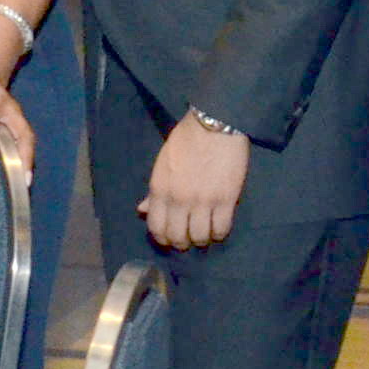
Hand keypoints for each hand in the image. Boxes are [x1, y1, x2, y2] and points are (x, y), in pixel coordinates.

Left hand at [0, 66, 30, 172]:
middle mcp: (12, 111)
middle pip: (24, 135)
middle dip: (24, 157)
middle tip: (23, 181)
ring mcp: (18, 118)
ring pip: (28, 140)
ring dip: (28, 161)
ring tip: (24, 183)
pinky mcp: (18, 125)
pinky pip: (24, 142)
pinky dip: (24, 157)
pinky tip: (20, 174)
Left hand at [137, 115, 250, 251]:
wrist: (214, 125)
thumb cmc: (185, 141)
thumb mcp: (162, 164)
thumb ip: (154, 191)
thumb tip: (142, 210)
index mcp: (159, 189)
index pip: (156, 226)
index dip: (162, 238)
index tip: (168, 239)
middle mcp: (178, 199)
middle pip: (177, 236)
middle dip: (181, 243)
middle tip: (187, 241)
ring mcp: (203, 201)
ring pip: (200, 237)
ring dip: (201, 241)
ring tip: (203, 236)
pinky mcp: (226, 200)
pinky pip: (221, 228)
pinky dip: (219, 234)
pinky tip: (218, 229)